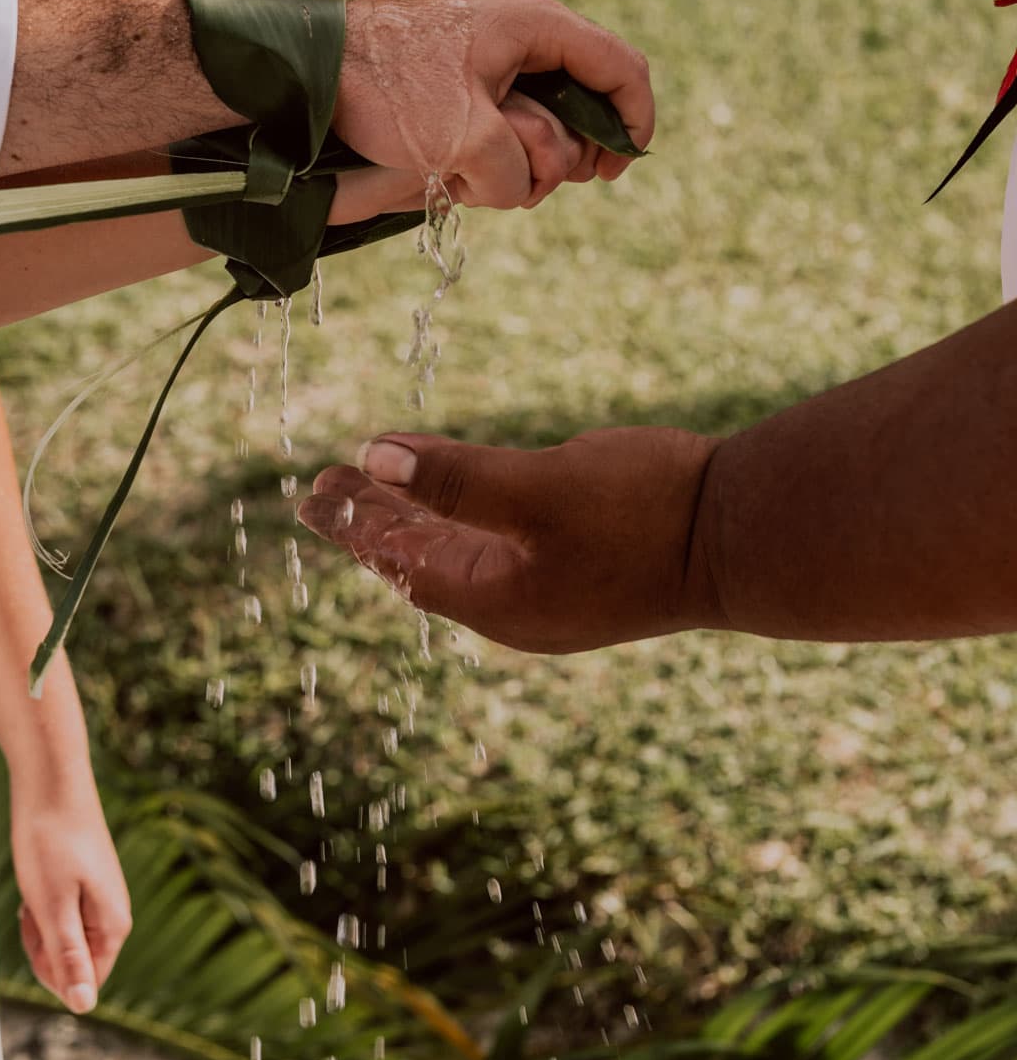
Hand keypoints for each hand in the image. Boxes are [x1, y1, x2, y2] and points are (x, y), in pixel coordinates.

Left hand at [11, 780, 130, 1013]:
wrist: (51, 782)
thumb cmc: (51, 840)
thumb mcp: (54, 905)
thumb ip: (69, 957)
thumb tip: (83, 1007)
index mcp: (114, 925)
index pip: (84, 984)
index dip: (51, 968)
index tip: (39, 927)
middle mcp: (113, 914)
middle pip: (71, 963)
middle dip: (43, 944)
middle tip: (35, 903)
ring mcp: (99, 897)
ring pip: (61, 938)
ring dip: (40, 922)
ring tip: (37, 885)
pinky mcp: (84, 883)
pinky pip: (58, 914)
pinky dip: (41, 902)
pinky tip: (39, 875)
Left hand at [299, 427, 721, 652]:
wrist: (746, 533)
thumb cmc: (645, 513)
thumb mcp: (540, 489)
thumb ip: (457, 477)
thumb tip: (373, 459)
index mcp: (499, 599)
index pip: (402, 563)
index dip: (355, 523)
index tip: (312, 491)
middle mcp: (517, 601)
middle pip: (423, 558)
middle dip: (373, 518)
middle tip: (322, 483)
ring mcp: (552, 583)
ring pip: (461, 544)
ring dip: (414, 510)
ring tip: (368, 479)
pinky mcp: (582, 557)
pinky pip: (499, 533)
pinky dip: (462, 505)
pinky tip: (451, 483)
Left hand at [333, 0, 652, 211]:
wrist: (304, 71)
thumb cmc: (382, 87)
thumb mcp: (462, 140)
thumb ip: (516, 170)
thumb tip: (520, 188)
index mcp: (532, 21)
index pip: (619, 67)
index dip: (631, 124)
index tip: (614, 172)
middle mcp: (517, 27)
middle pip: (575, 104)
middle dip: (552, 156)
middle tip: (516, 182)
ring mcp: (486, 50)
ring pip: (532, 122)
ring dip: (508, 162)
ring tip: (456, 173)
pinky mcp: (458, 75)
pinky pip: (496, 121)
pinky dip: (480, 153)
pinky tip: (441, 167)